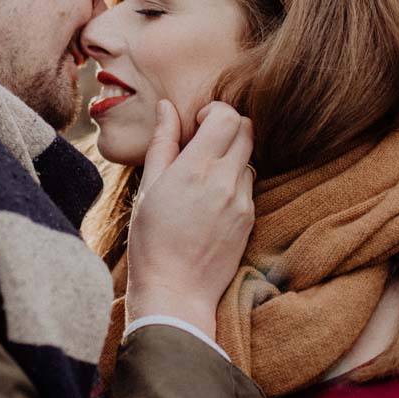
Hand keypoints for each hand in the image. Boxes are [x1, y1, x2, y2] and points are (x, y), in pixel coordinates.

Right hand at [124, 99, 255, 340]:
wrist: (176, 290)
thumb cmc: (152, 240)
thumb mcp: (149, 187)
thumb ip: (162, 142)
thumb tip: (167, 108)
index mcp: (195, 169)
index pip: (227, 116)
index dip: (214, 111)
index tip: (197, 124)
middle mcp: (224, 181)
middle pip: (247, 129)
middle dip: (227, 126)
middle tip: (203, 143)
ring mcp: (242, 201)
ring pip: (249, 157)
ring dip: (231, 156)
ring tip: (204, 177)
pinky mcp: (250, 219)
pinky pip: (249, 186)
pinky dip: (234, 183)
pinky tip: (211, 202)